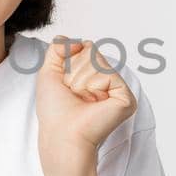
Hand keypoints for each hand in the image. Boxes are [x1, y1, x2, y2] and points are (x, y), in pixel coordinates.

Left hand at [35, 36, 137, 175]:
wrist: (61, 134)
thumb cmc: (54, 110)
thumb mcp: (49, 71)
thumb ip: (58, 48)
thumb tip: (80, 41)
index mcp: (93, 76)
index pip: (85, 47)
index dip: (68, 62)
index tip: (65, 85)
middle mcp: (108, 81)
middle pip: (91, 50)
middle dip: (73, 70)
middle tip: (73, 94)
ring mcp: (118, 89)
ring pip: (97, 60)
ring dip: (80, 79)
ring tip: (81, 99)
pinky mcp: (126, 98)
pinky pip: (107, 73)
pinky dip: (92, 85)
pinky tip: (92, 102)